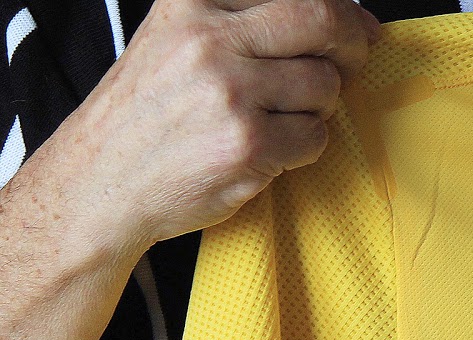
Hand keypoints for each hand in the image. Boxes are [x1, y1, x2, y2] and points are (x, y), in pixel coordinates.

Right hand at [35, 0, 379, 267]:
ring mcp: (230, 92)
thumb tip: (344, 15)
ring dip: (317, 107)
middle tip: (353, 64)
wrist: (103, 179)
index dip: (342, 9)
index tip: (359, 27)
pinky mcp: (248, 143)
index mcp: (193, 2)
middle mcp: (209, 38)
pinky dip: (303, 147)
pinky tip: (267, 148)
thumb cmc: (150, 114)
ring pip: (324, 85)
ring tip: (277, 118)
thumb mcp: (179, 38)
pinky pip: (315, 137)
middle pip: (322, 20)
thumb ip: (245, 20)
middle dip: (352, 44)